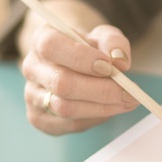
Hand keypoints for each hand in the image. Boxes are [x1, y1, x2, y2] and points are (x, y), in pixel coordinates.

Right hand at [21, 21, 138, 134]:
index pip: (52, 47)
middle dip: (100, 90)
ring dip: (102, 108)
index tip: (110, 67)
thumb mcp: (105, 36)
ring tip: (126, 101)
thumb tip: (120, 62)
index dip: (81, 59)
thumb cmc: (90, 49)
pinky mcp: (38, 118)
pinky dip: (94, 118)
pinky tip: (107, 109)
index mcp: (42, 39)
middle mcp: (31, 67)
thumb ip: (115, 43)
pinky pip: (69, 124)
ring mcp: (31, 95)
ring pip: (65, 108)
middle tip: (129, 93)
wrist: (76, 64)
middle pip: (61, 84)